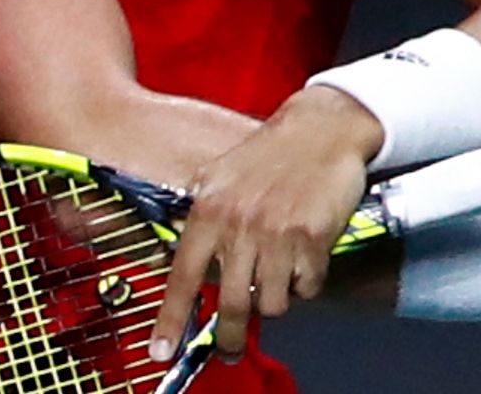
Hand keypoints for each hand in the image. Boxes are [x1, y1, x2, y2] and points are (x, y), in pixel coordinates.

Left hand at [148, 86, 381, 362]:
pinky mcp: (313, 238)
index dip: (171, 318)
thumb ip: (200, 215)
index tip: (161, 350)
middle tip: (229, 350)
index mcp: (208, 210)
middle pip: (229, 303)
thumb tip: (184, 258)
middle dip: (229, 337)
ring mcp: (277, 233)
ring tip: (278, 276)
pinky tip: (305, 258)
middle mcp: (239, 224)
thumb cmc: (268, 153)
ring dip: (275, 299)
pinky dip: (306, 281)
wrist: (319, 130)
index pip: (182, 276)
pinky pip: (306, 287)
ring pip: (271, 302)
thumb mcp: (218, 177)